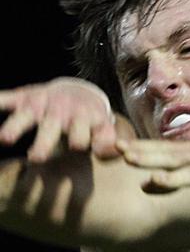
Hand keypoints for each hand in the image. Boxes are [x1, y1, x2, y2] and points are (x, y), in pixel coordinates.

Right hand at [0, 78, 118, 160]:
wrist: (79, 93)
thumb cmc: (91, 120)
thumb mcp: (104, 129)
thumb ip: (108, 142)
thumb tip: (117, 152)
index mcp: (83, 120)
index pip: (81, 133)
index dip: (81, 139)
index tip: (77, 147)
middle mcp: (62, 111)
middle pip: (51, 127)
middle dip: (44, 142)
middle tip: (36, 159)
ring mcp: (42, 104)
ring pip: (26, 115)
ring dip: (15, 126)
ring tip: (5, 139)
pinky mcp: (25, 97)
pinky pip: (8, 98)